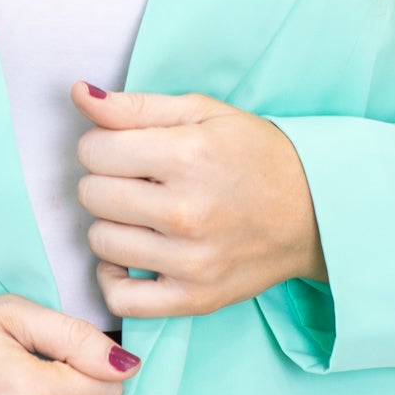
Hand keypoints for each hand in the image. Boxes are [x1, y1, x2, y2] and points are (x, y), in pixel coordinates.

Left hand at [73, 83, 328, 321]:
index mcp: (186, 156)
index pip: (93, 150)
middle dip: (106, 181)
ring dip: (112, 225)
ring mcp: (190, 261)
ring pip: (99, 242)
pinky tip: (131, 257)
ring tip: (143, 214)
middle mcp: (186, 211)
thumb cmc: (256, 154)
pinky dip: (114, 278)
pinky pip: (121, 299)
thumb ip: (134, 106)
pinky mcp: (195, 299)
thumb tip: (77, 94)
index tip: (127, 149)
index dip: (102, 145)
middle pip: (91, 195)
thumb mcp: (201, 113)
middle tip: (138, 180)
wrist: (316, 211)